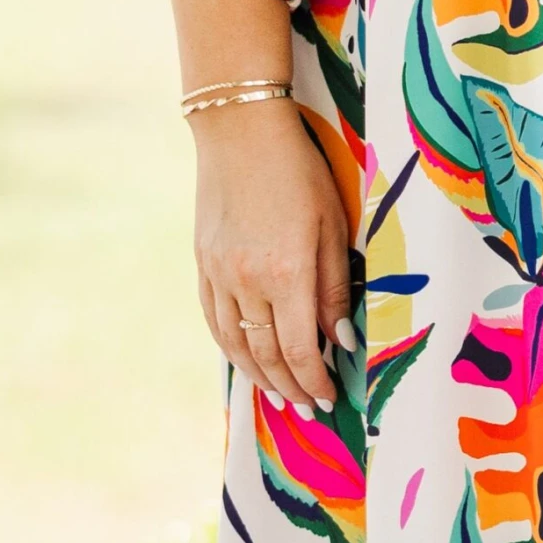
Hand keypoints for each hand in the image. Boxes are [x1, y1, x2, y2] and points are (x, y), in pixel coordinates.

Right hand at [189, 97, 354, 415]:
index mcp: (286, 274)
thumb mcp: (332, 226)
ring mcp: (219, 274)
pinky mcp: (203, 264)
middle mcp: (247, 282)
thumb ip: (335, 288)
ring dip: (259, 377)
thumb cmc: (299, 174)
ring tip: (280, 396)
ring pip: (236, 345)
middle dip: (290, 388)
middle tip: (309, 409)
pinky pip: (215, 320)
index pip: (298, 349)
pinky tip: (247, 360)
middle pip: (266, 355)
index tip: (329, 399)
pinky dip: (232, 348)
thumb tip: (340, 341)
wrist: (240, 132)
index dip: (313, 380)